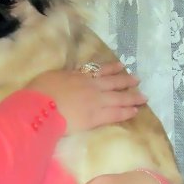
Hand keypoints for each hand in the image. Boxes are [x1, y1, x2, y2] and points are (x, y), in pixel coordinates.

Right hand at [26, 61, 145, 133]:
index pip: (99, 70)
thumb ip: (65, 76)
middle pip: (113, 82)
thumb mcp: (52, 77)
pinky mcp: (96, 117)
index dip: (111, 68)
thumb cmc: (39, 92)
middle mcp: (90, 86)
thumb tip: (69, 77)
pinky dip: (126, 112)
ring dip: (132, 97)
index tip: (121, 65)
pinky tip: (135, 111)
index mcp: (78, 75)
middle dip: (126, 80)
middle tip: (137, 79)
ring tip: (144, 97)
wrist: (39, 108)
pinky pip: (115, 114)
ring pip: (119, 98)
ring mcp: (95, 101)